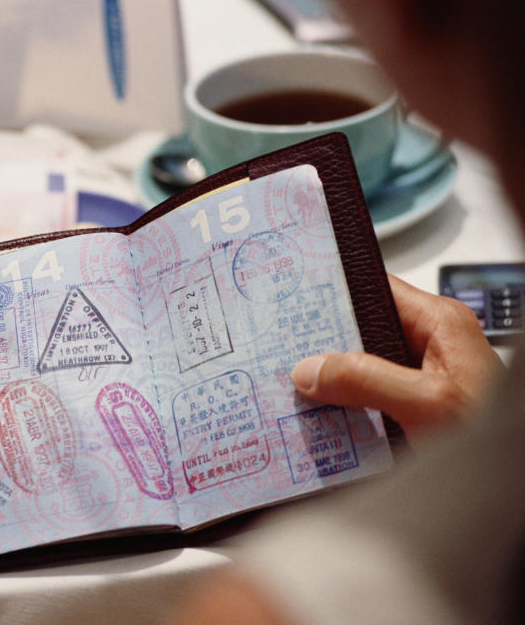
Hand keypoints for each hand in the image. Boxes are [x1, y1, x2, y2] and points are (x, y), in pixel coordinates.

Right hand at [291, 275, 503, 438]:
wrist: (513, 490)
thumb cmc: (494, 434)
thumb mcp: (428, 403)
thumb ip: (367, 380)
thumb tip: (310, 370)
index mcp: (438, 324)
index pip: (372, 290)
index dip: (331, 293)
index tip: (291, 302)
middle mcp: (427, 347)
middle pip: (357, 333)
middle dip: (320, 347)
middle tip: (279, 355)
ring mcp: (417, 381)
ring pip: (357, 371)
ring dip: (327, 385)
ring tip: (288, 390)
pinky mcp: (410, 412)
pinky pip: (364, 402)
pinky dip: (340, 411)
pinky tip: (317, 421)